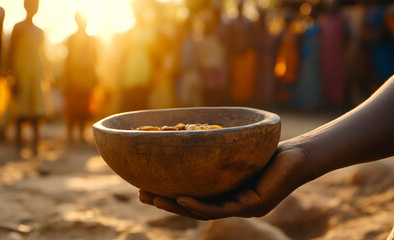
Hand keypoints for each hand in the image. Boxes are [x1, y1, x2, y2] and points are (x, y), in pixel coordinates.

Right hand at [139, 142, 311, 219]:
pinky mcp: (253, 205)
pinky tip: (181, 199)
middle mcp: (232, 205)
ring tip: (154, 198)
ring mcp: (242, 208)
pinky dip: (199, 205)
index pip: (192, 197)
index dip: (168, 193)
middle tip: (141, 194)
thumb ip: (213, 151)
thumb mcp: (234, 150)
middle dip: (165, 201)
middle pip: (192, 208)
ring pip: (203, 212)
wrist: (301, 154)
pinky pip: (223, 208)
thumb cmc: (268, 150)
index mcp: (225, 193)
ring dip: (176, 206)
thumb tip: (188, 133)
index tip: (146, 184)